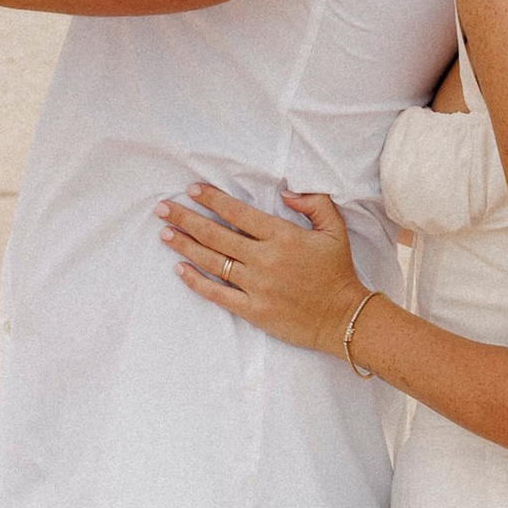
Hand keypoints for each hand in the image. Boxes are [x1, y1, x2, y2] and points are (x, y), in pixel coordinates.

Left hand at [158, 179, 366, 354]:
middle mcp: (265, 259)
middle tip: (163, 208)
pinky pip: (217, 293)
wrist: (344, 317)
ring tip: (164, 233)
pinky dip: (196, 281)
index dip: (212, 200)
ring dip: (185, 245)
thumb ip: (314, 203)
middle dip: (186, 219)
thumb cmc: (338, 272)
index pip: (238, 213)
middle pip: (216, 235)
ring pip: (212, 261)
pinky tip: (179, 268)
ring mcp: (256, 285)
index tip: (192, 190)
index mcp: (282, 236)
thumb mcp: (335, 229)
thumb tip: (286, 193)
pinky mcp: (253, 309)